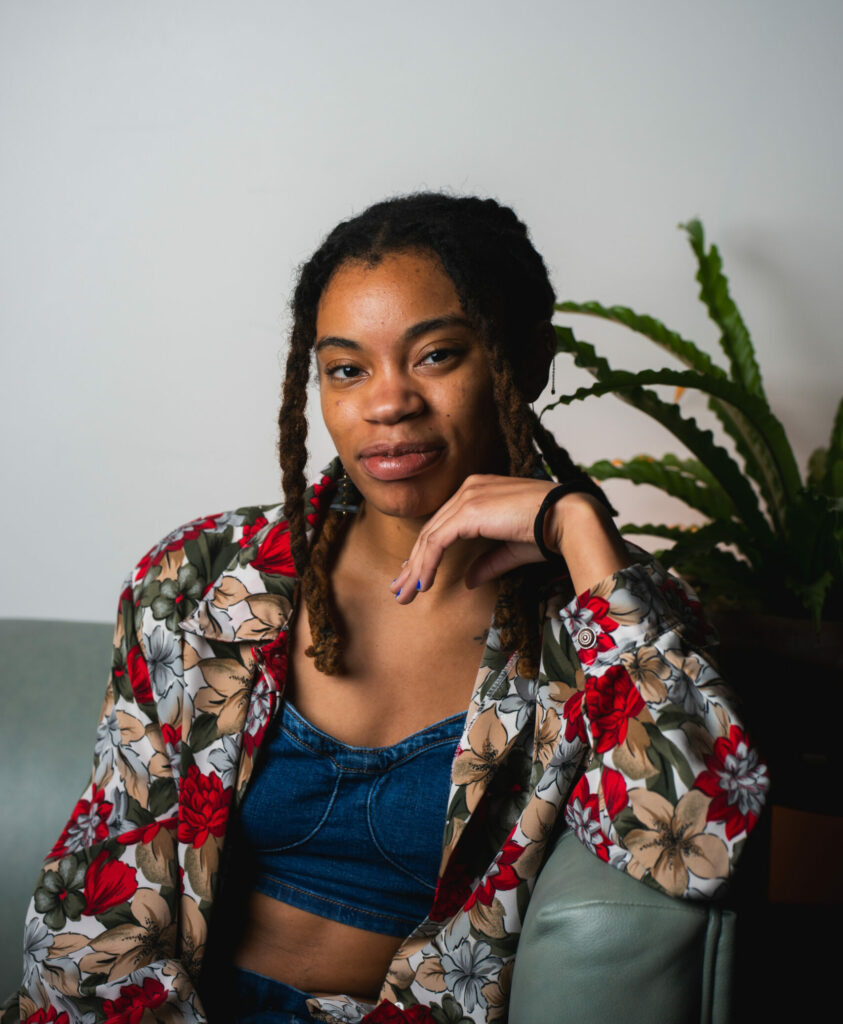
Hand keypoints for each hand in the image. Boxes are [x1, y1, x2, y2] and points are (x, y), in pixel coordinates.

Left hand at [389, 475, 629, 603]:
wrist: (569, 517)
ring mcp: (467, 497)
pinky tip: (422, 585)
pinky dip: (427, 565)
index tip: (414, 575)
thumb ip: (487, 562)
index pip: (443, 523)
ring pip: (430, 537)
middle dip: (414, 563)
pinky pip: (438, 542)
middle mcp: (469, 488)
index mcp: (479, 490)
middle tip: (400, 590)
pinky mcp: (468, 511)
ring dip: (415, 569)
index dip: (426, 551)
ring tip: (405, 594)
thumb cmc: (549, 531)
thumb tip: (468, 580)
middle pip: (432, 530)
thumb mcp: (511, 550)